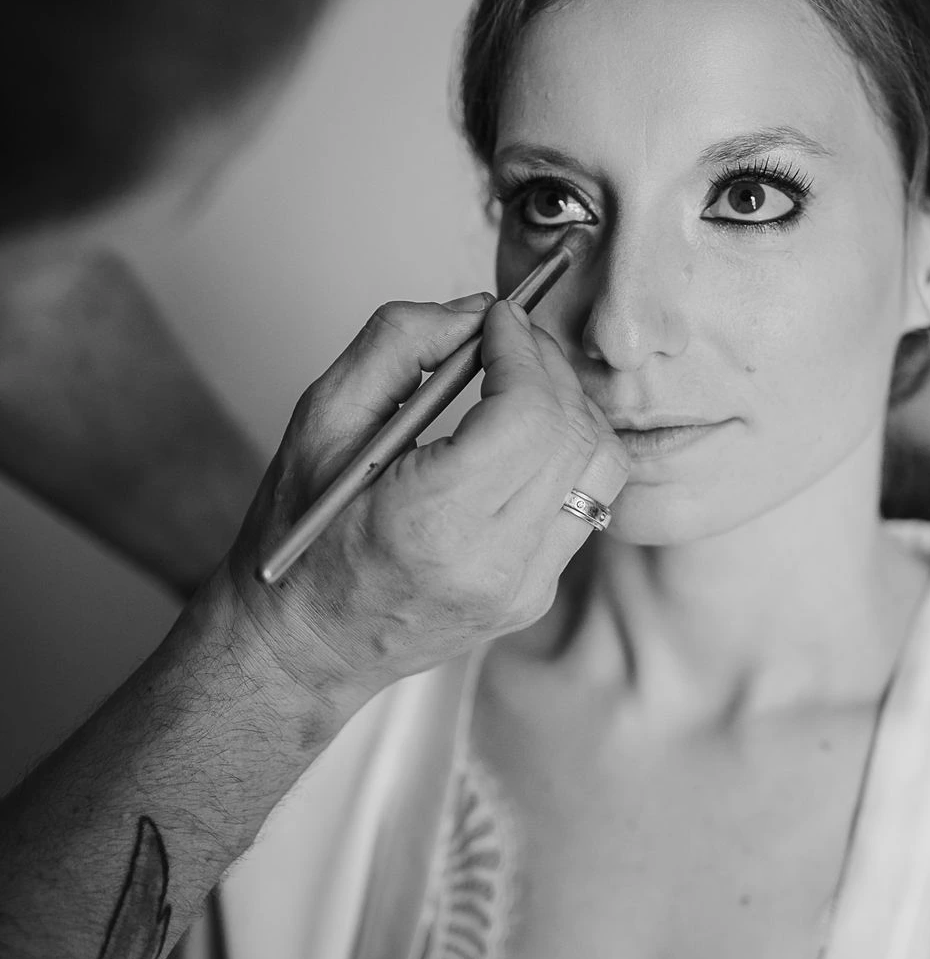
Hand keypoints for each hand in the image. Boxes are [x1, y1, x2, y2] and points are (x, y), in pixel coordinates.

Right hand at [219, 295, 627, 711]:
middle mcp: (493, 563)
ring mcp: (524, 588)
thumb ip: (397, 345)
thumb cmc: (300, 538)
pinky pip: (586, 502)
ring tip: (518, 383)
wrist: (304, 646)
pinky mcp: (537, 595)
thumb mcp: (320, 421)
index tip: (498, 319)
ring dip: (568, 407)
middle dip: (549, 367)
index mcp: (433, 522)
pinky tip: (518, 439)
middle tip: (508, 338)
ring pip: (600, 467)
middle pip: (575, 432)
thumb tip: (474, 312)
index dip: (523, 348)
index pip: (530, 413)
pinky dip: (564, 453)